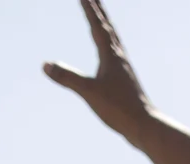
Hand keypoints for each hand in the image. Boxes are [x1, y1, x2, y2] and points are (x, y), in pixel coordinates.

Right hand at [43, 0, 154, 144]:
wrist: (145, 125)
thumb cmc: (119, 108)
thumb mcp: (89, 92)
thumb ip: (67, 77)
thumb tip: (45, 65)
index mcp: (111, 56)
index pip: (97, 26)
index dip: (89, 9)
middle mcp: (119, 57)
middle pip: (107, 27)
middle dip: (98, 10)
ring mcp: (123, 67)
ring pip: (113, 39)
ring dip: (104, 24)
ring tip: (100, 17)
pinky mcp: (125, 79)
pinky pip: (114, 53)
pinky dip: (108, 43)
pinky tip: (108, 52)